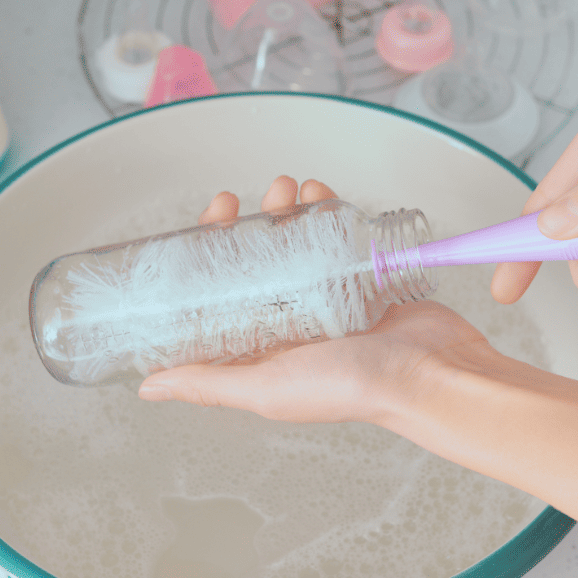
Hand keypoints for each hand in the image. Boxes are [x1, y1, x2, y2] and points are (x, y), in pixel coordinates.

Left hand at [138, 175, 505, 425]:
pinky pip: (338, 237)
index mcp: (263, 347)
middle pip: (257, 260)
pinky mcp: (362, 280)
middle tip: (248, 199)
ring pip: (297, 243)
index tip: (212, 220)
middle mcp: (292, 322)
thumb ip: (209, 384)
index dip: (208, 253)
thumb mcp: (267, 388)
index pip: (220, 292)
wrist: (429, 374)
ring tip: (292, 189)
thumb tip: (149, 386)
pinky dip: (329, 211)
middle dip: (248, 223)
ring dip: (288, 210)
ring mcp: (328, 298)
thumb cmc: (353, 389)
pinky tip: (324, 195)